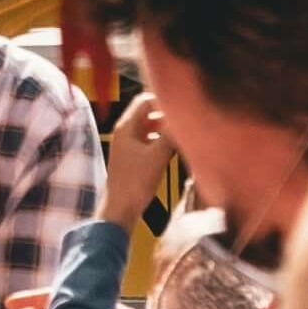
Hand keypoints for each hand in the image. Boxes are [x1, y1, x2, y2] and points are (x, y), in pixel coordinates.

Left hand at [99, 94, 176, 228]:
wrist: (120, 208)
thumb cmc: (135, 183)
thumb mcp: (158, 155)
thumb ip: (171, 134)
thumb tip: (186, 117)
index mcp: (126, 127)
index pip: (145, 100)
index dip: (164, 100)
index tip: (182, 107)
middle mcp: (125, 132)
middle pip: (148, 112)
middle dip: (167, 114)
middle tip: (185, 120)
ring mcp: (128, 144)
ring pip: (150, 126)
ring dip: (165, 128)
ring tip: (182, 133)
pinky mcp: (133, 156)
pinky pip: (150, 140)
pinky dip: (162, 140)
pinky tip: (174, 147)